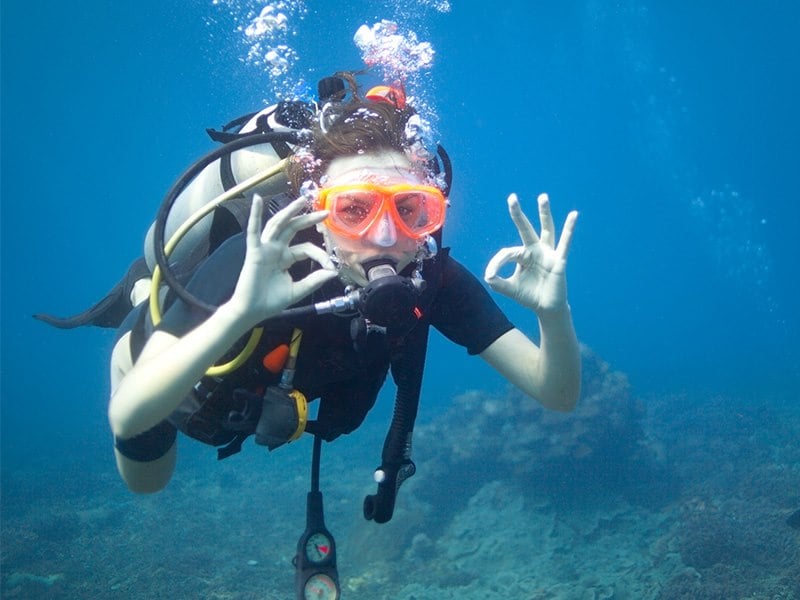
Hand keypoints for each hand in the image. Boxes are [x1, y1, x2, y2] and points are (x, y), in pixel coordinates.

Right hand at [229, 195, 336, 324]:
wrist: (253, 311)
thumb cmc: (271, 301)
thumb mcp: (298, 290)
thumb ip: (314, 280)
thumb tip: (333, 272)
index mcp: (286, 258)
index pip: (306, 249)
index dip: (320, 255)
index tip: (332, 266)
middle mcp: (276, 249)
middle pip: (293, 228)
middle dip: (309, 219)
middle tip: (324, 212)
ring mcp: (265, 249)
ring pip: (278, 224)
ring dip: (289, 211)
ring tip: (302, 200)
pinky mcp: (254, 252)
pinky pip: (253, 231)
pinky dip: (254, 215)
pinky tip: (257, 200)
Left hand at [484, 193, 577, 315]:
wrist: (546, 308)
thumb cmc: (529, 296)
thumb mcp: (510, 289)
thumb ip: (498, 283)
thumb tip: (487, 275)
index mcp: (523, 256)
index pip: (507, 252)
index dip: (497, 262)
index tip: (490, 275)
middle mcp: (535, 250)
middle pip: (525, 229)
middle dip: (518, 214)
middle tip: (511, 197)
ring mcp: (548, 254)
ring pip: (547, 230)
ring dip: (544, 213)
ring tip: (542, 197)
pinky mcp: (559, 261)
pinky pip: (565, 243)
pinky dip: (569, 229)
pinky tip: (574, 215)